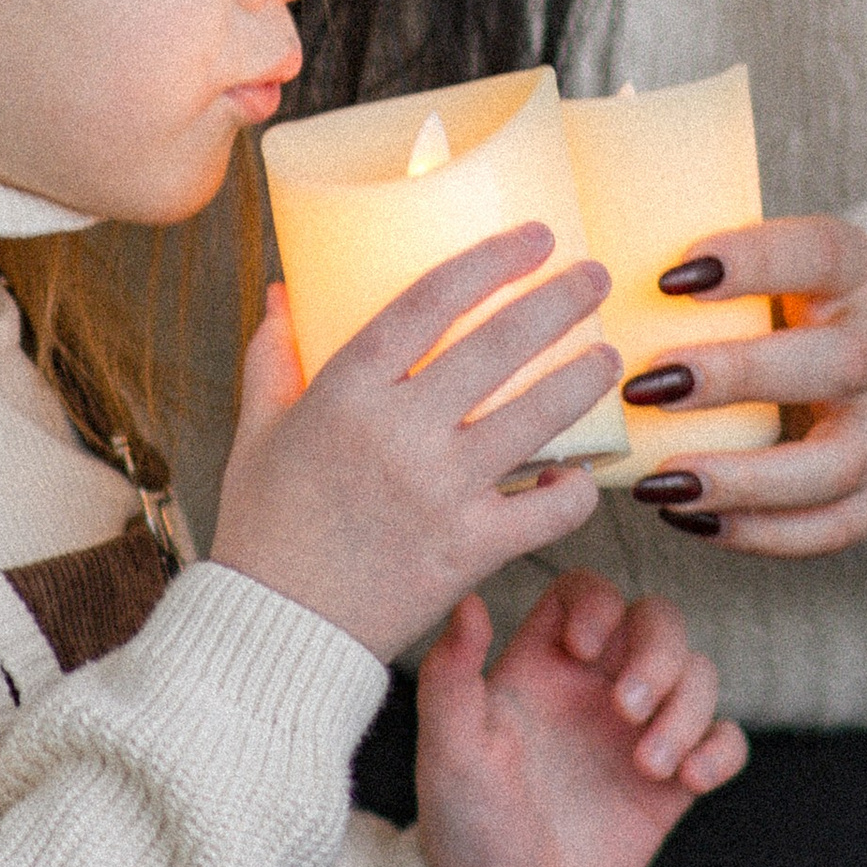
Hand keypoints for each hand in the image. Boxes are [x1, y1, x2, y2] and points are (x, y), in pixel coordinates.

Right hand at [209, 240, 619, 664]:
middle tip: (595, 278)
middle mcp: (398, 432)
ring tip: (609, 357)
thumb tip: (281, 292)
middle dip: (559, 301)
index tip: (534, 237)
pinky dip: (575, 489)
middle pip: (499, 345)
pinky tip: (580, 472)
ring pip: (537, 416)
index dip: (489, 261)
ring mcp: (440, 491)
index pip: (429, 302)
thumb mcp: (258, 431)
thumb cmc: (265, 528)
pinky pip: (548, 510)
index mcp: (345, 391)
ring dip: (584, 377)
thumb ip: (273, 356)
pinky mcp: (471, 549)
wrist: (278, 629)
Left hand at [411, 570, 745, 866]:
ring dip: (689, 708)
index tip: (584, 648)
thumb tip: (469, 601)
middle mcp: (594, 690)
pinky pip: (724, 739)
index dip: (599, 602)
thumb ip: (452, 674)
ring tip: (650, 764)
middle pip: (658, 621)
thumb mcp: (449, 750)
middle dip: (659, 653)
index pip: (587, 592)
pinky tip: (690, 779)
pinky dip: (721, 748)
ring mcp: (636, 736)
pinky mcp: (668, 788)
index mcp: (540, 666)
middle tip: (628, 709)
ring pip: (698, 675)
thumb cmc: (463, 831)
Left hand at [619, 217, 866, 556]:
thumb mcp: (784, 268)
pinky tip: (693, 519)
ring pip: (836, 464)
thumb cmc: (806, 311)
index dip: (754, 262)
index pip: (821, 254)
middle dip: (738, 377)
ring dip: (744, 479)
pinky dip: (762, 533)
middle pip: (836, 364)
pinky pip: (833, 527)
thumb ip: (712, 269)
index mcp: (857, 274)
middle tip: (646, 386)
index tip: (670, 277)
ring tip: (662, 483)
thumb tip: (586, 264)